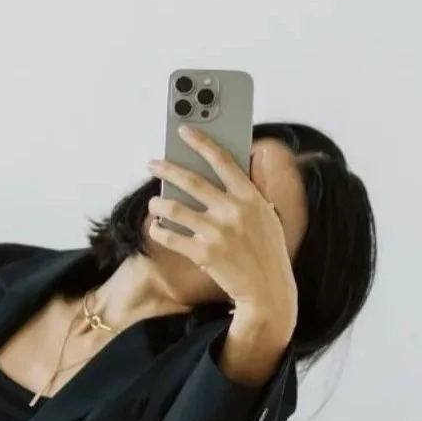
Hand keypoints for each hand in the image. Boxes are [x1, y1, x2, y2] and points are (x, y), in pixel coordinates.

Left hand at [146, 125, 297, 342]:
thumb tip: (249, 160)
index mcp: (250, 197)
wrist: (267, 289)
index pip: (223, 160)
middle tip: (152, 164)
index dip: (201, 142)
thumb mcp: (268, 215)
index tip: (184, 131)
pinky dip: (159, 230)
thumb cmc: (267, 251)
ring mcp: (217, 233)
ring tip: (154, 203)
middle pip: (191, 181)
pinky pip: (171, 236)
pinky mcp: (203, 254)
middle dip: (166, 169)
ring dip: (158, 203)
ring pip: (174, 209)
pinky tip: (157, 227)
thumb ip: (254, 189)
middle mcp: (233, 211)